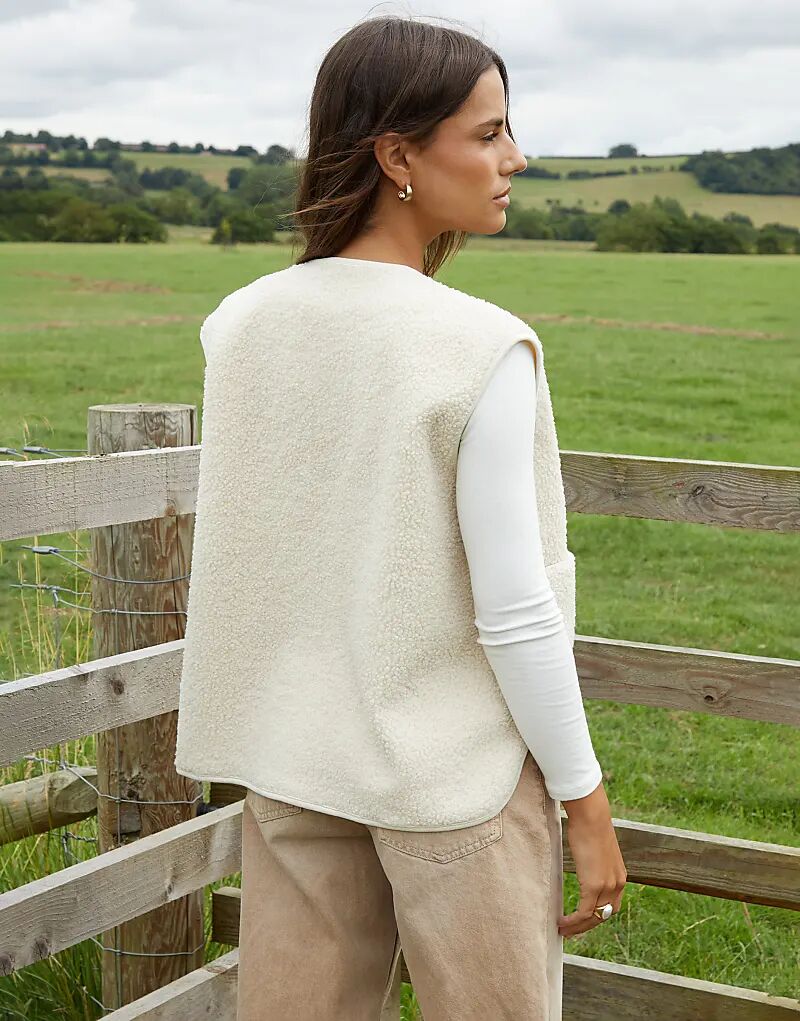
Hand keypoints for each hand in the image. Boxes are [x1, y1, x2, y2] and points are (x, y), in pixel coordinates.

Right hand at [557, 783, 626, 937]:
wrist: (592, 815)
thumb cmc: (589, 824)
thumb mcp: (596, 848)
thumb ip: (594, 860)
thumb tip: (584, 859)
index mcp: (619, 875)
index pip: (611, 905)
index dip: (597, 916)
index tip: (582, 920)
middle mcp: (618, 884)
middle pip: (604, 915)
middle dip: (587, 926)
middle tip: (571, 931)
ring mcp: (607, 886)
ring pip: (594, 918)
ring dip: (579, 927)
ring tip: (564, 930)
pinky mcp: (594, 886)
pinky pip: (584, 913)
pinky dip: (573, 922)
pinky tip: (561, 923)